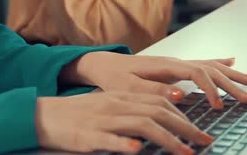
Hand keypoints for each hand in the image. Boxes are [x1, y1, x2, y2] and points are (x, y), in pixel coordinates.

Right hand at [35, 92, 212, 153]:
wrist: (42, 115)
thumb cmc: (75, 114)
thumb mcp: (105, 106)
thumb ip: (129, 110)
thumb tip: (157, 117)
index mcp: (119, 98)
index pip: (158, 101)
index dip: (183, 115)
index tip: (199, 130)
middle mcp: (114, 106)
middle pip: (156, 112)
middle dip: (184, 127)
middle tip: (203, 141)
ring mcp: (101, 121)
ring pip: (139, 125)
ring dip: (166, 138)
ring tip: (184, 152)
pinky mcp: (87, 136)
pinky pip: (108, 140)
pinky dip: (124, 144)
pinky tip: (137, 150)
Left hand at [61, 52, 246, 108]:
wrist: (102, 64)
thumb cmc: (112, 76)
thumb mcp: (127, 87)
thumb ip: (153, 90)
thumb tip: (181, 94)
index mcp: (163, 66)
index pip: (196, 74)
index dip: (211, 90)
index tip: (218, 107)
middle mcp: (172, 61)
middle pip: (208, 69)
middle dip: (229, 84)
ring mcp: (173, 62)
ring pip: (208, 65)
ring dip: (230, 74)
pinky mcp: (172, 66)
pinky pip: (200, 63)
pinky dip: (218, 63)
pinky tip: (231, 62)